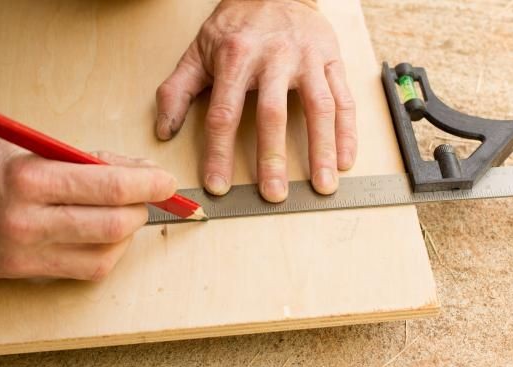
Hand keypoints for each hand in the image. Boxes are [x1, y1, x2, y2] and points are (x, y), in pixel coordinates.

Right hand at [0, 134, 176, 279]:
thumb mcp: (32, 148)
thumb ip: (89, 162)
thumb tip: (140, 172)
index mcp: (29, 179)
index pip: (109, 186)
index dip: (148, 185)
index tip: (167, 182)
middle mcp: (27, 221)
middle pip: (113, 227)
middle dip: (142, 211)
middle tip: (148, 198)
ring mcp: (23, 254)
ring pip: (104, 256)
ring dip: (127, 235)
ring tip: (123, 215)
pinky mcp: (20, 274)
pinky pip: (83, 272)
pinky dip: (105, 254)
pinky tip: (103, 237)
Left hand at [156, 0, 355, 202]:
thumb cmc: (236, 25)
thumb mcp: (198, 51)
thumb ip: (177, 90)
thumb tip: (164, 131)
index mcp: (235, 57)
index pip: (223, 114)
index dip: (220, 153)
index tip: (219, 185)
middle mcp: (273, 57)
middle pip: (272, 114)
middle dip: (272, 158)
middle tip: (274, 194)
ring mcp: (307, 58)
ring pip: (318, 107)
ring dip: (322, 149)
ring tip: (322, 185)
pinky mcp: (331, 59)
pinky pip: (343, 97)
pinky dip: (348, 131)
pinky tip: (345, 159)